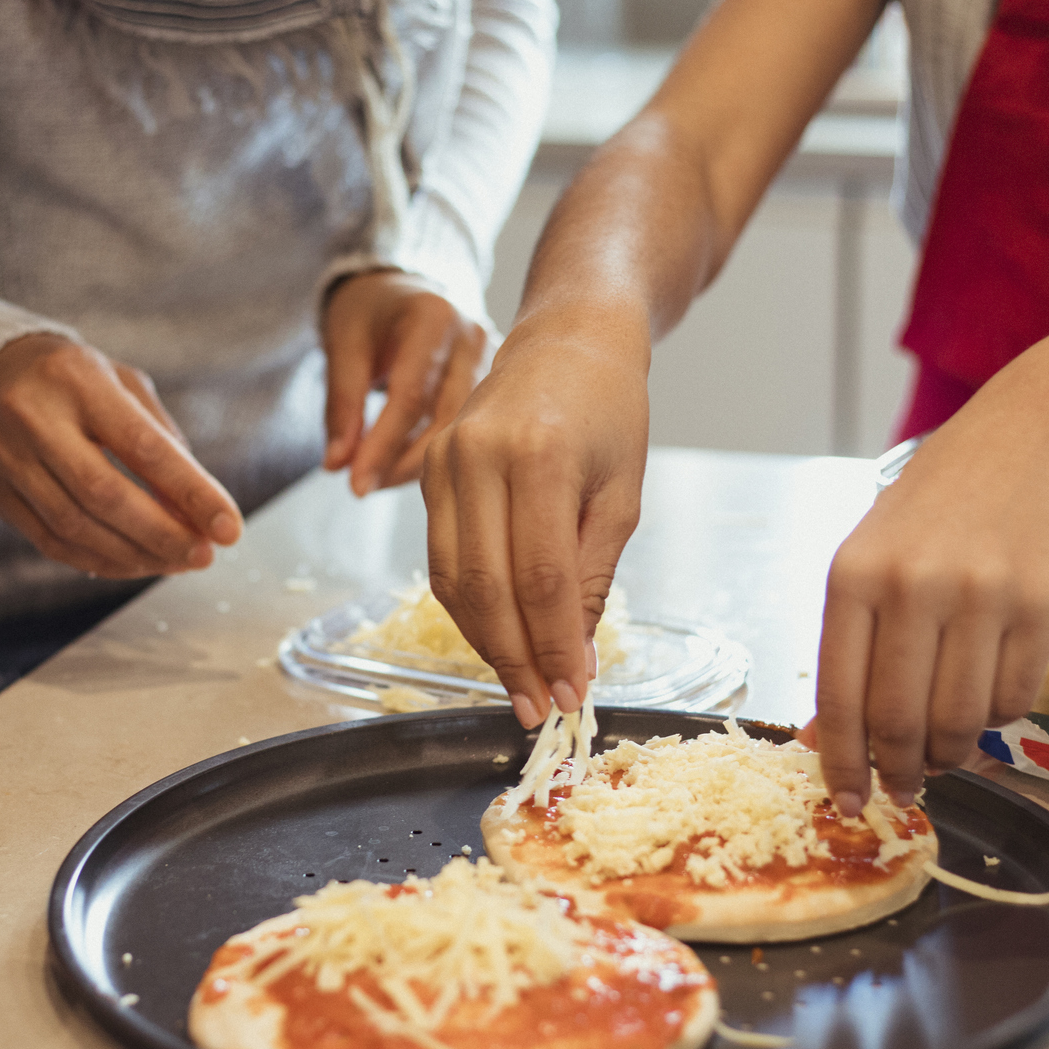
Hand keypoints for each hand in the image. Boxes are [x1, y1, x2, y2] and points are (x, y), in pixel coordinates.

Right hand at [0, 333, 241, 577]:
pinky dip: (100, 561)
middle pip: (105, 495)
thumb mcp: (121, 383)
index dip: (191, 493)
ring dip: (136, 555)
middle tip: (204, 555)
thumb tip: (199, 506)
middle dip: (163, 535)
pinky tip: (135, 563)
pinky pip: (52, 542)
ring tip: (177, 561)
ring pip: (76, 527)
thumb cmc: (69, 380)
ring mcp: (7, 458)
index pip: (142, 446)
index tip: (228, 527)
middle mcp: (34, 418)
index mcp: (77, 380)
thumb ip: (162, 439)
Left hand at [323, 270, 490, 494]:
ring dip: (416, 463)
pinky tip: (400, 466)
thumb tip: (337, 465)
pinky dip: (431, 452)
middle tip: (363, 488)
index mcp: (435, 319)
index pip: (410, 396)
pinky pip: (463, 428)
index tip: (356, 486)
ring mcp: (489, 363)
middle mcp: (472, 340)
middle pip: (444, 419)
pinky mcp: (491, 384)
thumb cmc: (369, 309)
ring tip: (376, 478)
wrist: (402, 287)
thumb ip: (341, 404)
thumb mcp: (344, 344)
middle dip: (401, 463)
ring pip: (458, 431)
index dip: (382, 446)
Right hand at [420, 305, 648, 727]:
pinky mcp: (427, 472)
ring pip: (451, 580)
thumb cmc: (608, 411)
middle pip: (486, 585)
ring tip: (521, 685)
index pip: (540, 577)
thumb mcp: (621, 495)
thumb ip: (592, 576)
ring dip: (485, 643)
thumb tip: (572, 656)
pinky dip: (466, 608)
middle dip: (515, 658)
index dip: (553, 645)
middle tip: (542, 706)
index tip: (572, 692)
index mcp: (538, 455)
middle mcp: (477, 456)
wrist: (567, 342)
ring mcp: (442, 462)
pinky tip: (497, 638)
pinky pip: (440, 559)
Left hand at [810, 418, 1048, 812]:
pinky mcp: (1042, 606)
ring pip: (960, 720)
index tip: (849, 801)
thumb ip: (847, 648)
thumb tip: (820, 740)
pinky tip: (986, 699)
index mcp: (854, 576)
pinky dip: (996, 718)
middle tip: (903, 785)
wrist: (1032, 443)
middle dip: (898, 769)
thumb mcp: (870, 560)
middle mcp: (913, 586)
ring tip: (945, 751)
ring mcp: (981, 596)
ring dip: (951, 754)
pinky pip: (1014, 699)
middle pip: (899, 719)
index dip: (842, 763)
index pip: (840, 698)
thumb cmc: (938, 507)